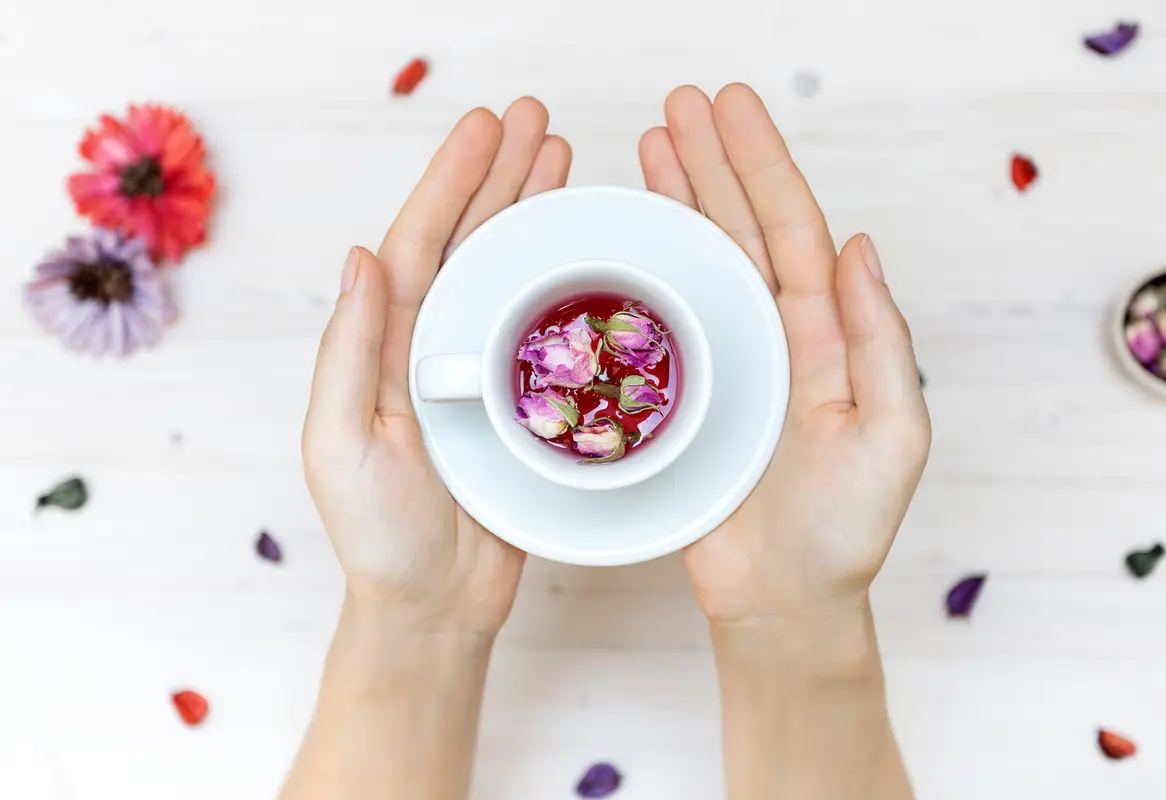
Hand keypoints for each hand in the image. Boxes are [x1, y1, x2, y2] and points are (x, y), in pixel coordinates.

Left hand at [302, 98, 571, 636]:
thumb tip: (360, 255)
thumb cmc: (378, 535)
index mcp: (386, 347)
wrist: (434, 607)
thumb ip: (351, 351)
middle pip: (469, 244)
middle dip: (500, 178)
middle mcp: (433, 348)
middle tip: (540, 120)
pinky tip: (587, 254)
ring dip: (533, 216)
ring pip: (510, 276)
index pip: (419, 246)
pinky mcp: (525, 406)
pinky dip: (566, 286)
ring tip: (564, 161)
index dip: (452, 184)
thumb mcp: (342, 441)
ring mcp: (481, 373)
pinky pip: (547, 331)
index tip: (487, 130)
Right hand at [639, 85, 930, 626]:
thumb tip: (860, 246)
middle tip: (678, 103)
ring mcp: (721, 364)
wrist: (781, 601)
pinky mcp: (677, 398)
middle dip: (711, 162)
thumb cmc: (844, 532)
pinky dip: (641, 272)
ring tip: (647, 144)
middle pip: (739, 229)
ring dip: (675, 201)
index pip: (791, 231)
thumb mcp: (893, 436)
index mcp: (824, 336)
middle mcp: (773, 337)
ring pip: (695, 264)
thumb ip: (881, 342)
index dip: (762, 166)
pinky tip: (625, 234)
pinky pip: (656, 322)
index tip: (732, 109)